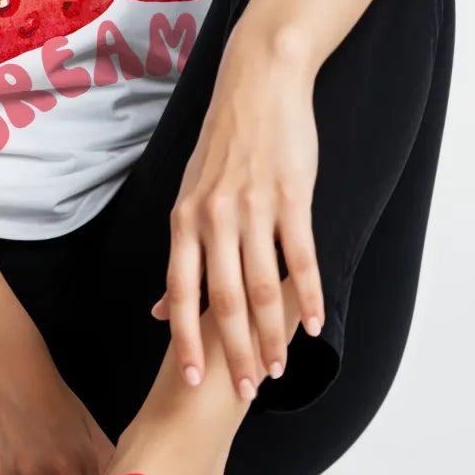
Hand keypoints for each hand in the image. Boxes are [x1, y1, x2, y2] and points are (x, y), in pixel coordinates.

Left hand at [151, 21, 325, 397]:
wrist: (257, 84)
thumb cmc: (224, 145)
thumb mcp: (190, 197)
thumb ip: (182, 255)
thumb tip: (161, 310)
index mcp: (185, 220)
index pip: (181, 292)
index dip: (185, 340)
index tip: (191, 380)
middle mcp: (213, 217)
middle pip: (222, 300)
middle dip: (234, 351)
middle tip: (247, 390)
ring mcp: (253, 208)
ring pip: (261, 286)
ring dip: (272, 334)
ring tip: (281, 367)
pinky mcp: (290, 197)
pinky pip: (300, 257)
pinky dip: (307, 295)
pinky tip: (313, 324)